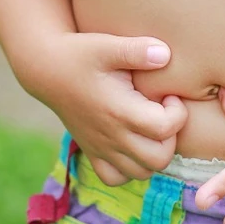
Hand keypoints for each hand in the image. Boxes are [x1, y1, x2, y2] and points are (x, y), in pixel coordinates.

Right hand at [17, 33, 187, 185]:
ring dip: (155, 153)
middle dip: (171, 137)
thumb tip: (165, 54)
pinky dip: (130, 168)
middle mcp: (111, 136)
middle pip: (159, 159)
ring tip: (151, 127)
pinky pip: (115, 178)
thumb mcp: (107, 45)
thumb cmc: (79, 54)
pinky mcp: (92, 152)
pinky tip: (134, 144)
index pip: (164, 128)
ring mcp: (101, 148)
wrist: (46, 69)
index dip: (177, 113)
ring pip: (142, 173)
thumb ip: (137, 50)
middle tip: (163, 113)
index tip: (168, 95)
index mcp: (119, 111)